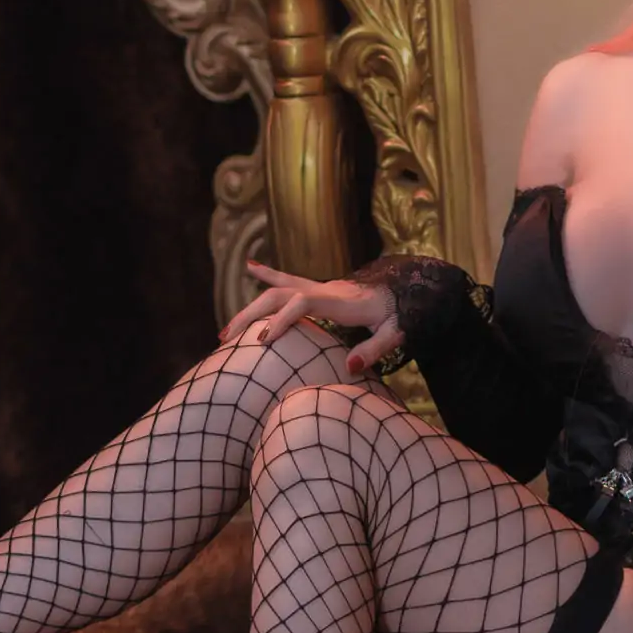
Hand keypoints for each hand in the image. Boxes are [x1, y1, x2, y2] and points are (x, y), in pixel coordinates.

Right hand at [219, 260, 403, 378]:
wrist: (405, 291)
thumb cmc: (400, 315)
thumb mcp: (394, 334)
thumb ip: (375, 350)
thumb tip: (351, 366)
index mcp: (342, 301)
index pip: (303, 302)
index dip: (282, 319)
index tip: (263, 341)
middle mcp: (325, 289)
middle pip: (280, 294)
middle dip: (251, 315)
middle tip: (227, 339)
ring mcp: (320, 286)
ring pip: (277, 289)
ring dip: (250, 308)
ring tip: (226, 331)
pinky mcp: (318, 288)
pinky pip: (288, 280)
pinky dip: (268, 274)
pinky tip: (250, 266)